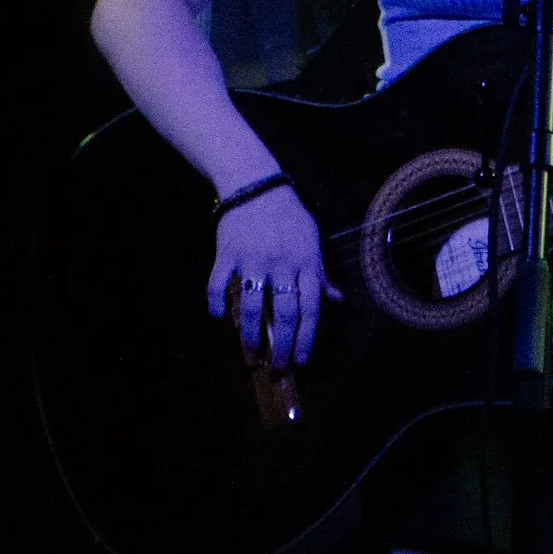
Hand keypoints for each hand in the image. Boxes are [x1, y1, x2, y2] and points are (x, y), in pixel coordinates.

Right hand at [208, 185, 342, 368]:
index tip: (302, 360)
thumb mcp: (312, 239)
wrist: (256, 186)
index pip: (310, 307)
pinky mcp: (227, 254)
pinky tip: (219, 317)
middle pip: (284, 314)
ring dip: (250, 336)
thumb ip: (320, 271)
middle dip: (281, 346)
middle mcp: (281, 264)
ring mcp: (253, 260)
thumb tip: (335, 299)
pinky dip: (217, 304)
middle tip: (277, 367)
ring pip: (252, 307)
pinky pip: (218, 285)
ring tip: (251, 355)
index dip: (306, 337)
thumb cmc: (288, 216)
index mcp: (305, 262)